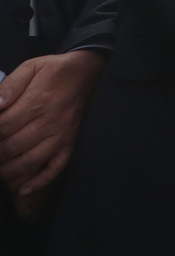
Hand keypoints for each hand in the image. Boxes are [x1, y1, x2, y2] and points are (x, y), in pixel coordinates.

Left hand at [0, 49, 104, 204]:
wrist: (86, 71)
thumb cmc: (53, 70)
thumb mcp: (30, 67)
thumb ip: (9, 85)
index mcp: (37, 101)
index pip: (3, 127)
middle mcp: (50, 121)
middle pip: (12, 147)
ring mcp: (62, 134)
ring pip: (30, 161)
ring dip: (8, 171)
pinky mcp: (70, 142)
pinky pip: (56, 166)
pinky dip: (39, 181)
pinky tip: (23, 189)